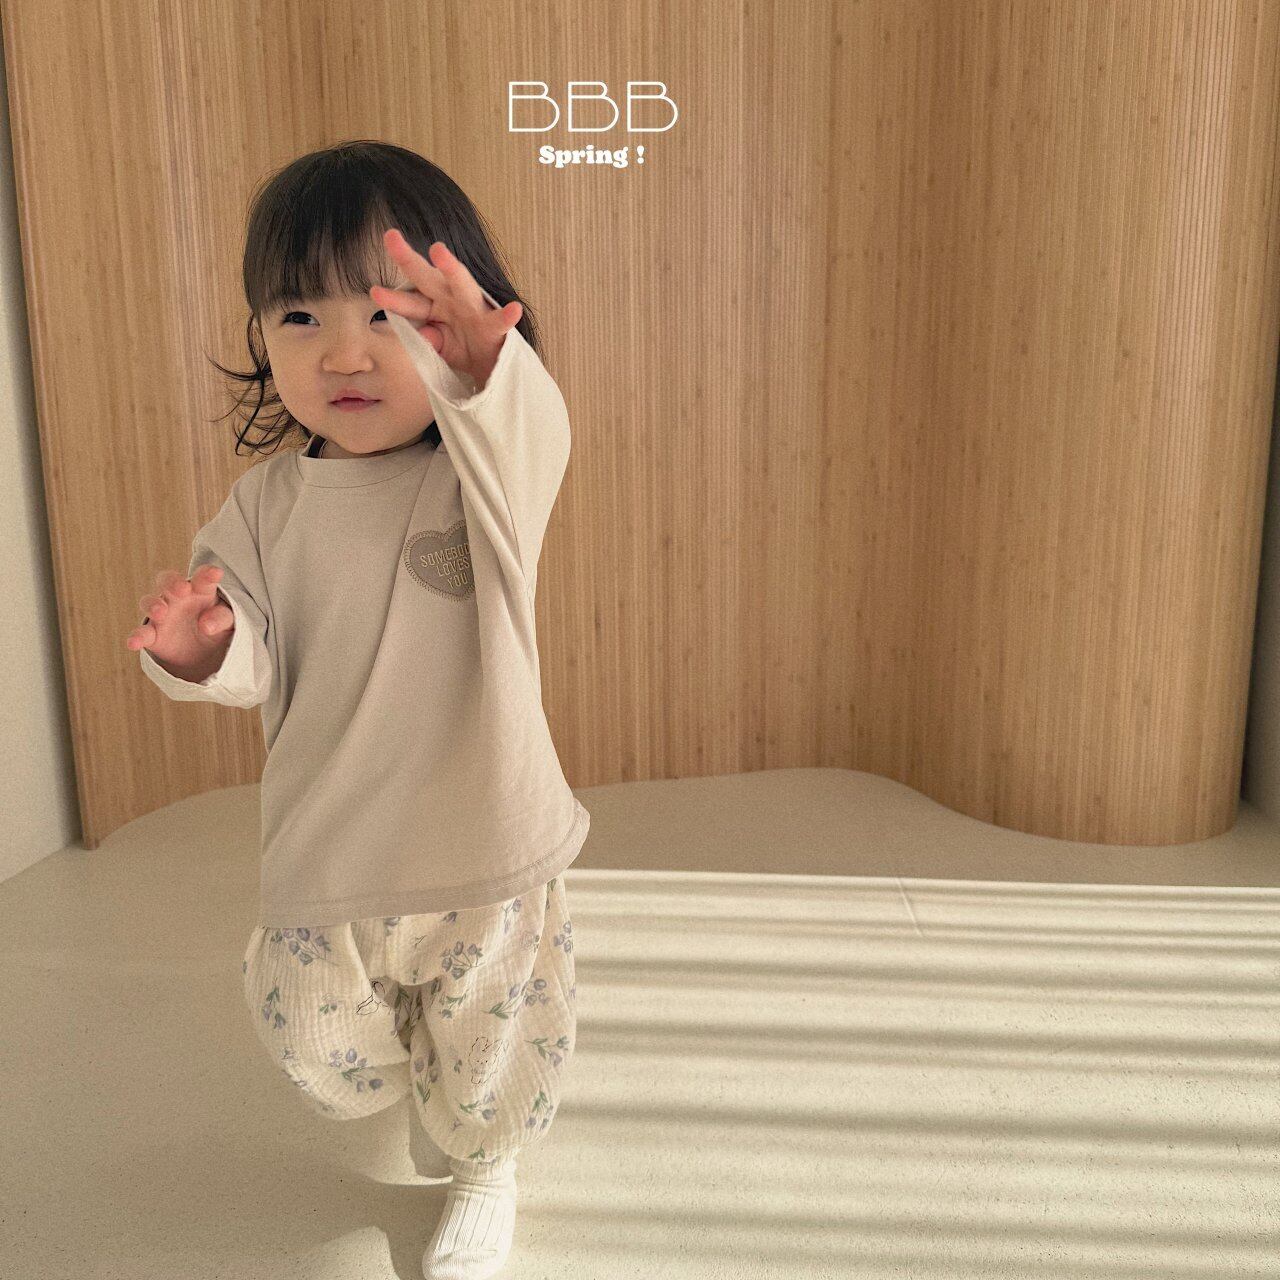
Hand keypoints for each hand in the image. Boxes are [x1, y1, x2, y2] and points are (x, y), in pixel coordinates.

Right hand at [126, 564, 234, 677]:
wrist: (202, 649)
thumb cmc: (215, 624)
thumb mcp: (226, 622)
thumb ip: (221, 618)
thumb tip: (207, 625)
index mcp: (201, 590)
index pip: (202, 578)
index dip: (207, 574)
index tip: (216, 574)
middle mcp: (177, 598)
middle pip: (168, 581)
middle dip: (173, 582)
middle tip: (182, 589)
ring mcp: (162, 614)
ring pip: (150, 603)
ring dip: (153, 605)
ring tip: (161, 613)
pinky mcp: (153, 635)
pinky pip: (141, 633)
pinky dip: (137, 637)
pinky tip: (134, 643)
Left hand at [371, 229, 521, 391]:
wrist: (493, 366)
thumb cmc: (464, 349)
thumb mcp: (441, 349)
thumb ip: (429, 342)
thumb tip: (423, 334)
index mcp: (435, 307)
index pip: (410, 301)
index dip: (393, 298)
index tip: (374, 292)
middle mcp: (452, 301)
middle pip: (427, 278)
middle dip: (408, 259)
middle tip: (390, 237)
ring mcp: (475, 310)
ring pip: (461, 285)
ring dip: (450, 267)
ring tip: (438, 251)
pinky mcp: (495, 327)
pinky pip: (500, 321)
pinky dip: (507, 315)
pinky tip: (513, 309)